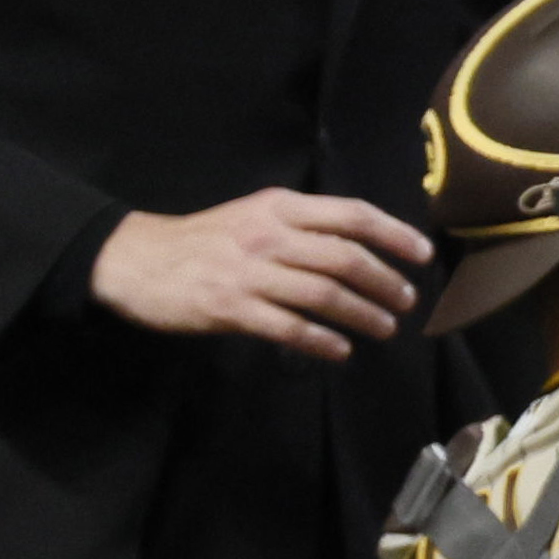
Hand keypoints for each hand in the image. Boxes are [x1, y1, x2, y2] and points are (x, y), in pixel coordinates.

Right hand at [87, 189, 433, 360]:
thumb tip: (364, 246)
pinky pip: (290, 327)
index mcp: (279, 208)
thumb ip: (303, 225)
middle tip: (406, 301)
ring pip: (325, 295)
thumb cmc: (205, 240)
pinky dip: (323, 341)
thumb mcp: (254, 215)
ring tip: (385, 328)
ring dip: (364, 314)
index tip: (423, 256)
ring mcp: (249, 273)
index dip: (395, 235)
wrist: (134, 260)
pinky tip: (341, 350)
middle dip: (386, 283)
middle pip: (346, 259)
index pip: (352, 215)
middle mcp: (268, 236)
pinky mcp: (230, 308)